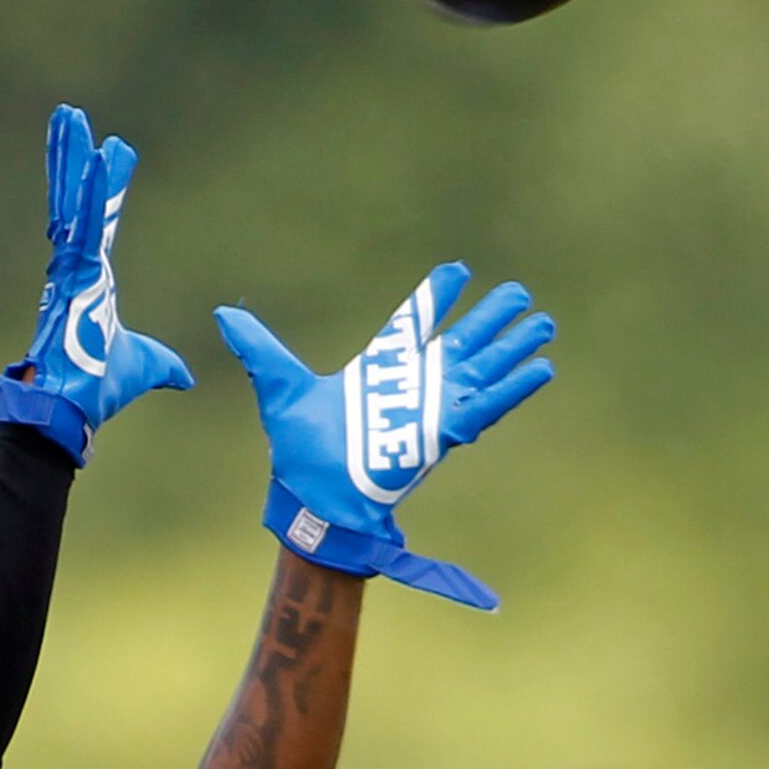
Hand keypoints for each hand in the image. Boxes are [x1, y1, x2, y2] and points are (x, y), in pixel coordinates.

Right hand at [0, 105, 192, 463]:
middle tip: (72, 115)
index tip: (110, 153)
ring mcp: (70, 268)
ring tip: (72, 116)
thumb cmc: (94, 389)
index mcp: (89, 280)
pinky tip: (98, 156)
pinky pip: (85, 222)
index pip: (97, 222)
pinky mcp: (73, 274)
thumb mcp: (142, 365)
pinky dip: (90, 189)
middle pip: (75, 200)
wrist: (70, 411)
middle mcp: (75, 267)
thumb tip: (184, 375)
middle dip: (72, 157)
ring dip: (72, 157)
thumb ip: (161, 363)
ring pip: (73, 201)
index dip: (103, 188)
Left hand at [216, 263, 553, 609]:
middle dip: (489, 318)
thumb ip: (260, 350)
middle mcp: (412, 385)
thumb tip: (225, 315)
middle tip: (517, 291)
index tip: (457, 271)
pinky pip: (487, 406)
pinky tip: (540, 368)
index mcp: (378, 369)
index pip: (413, 323)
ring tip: (543, 321)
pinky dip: (513, 388)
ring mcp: (431, 408)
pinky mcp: (442, 433)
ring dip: (511, 346)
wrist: (315, 497)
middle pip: (460, 342)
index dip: (434, 298)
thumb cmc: (300, 452)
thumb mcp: (280, 389)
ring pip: (482, 369)